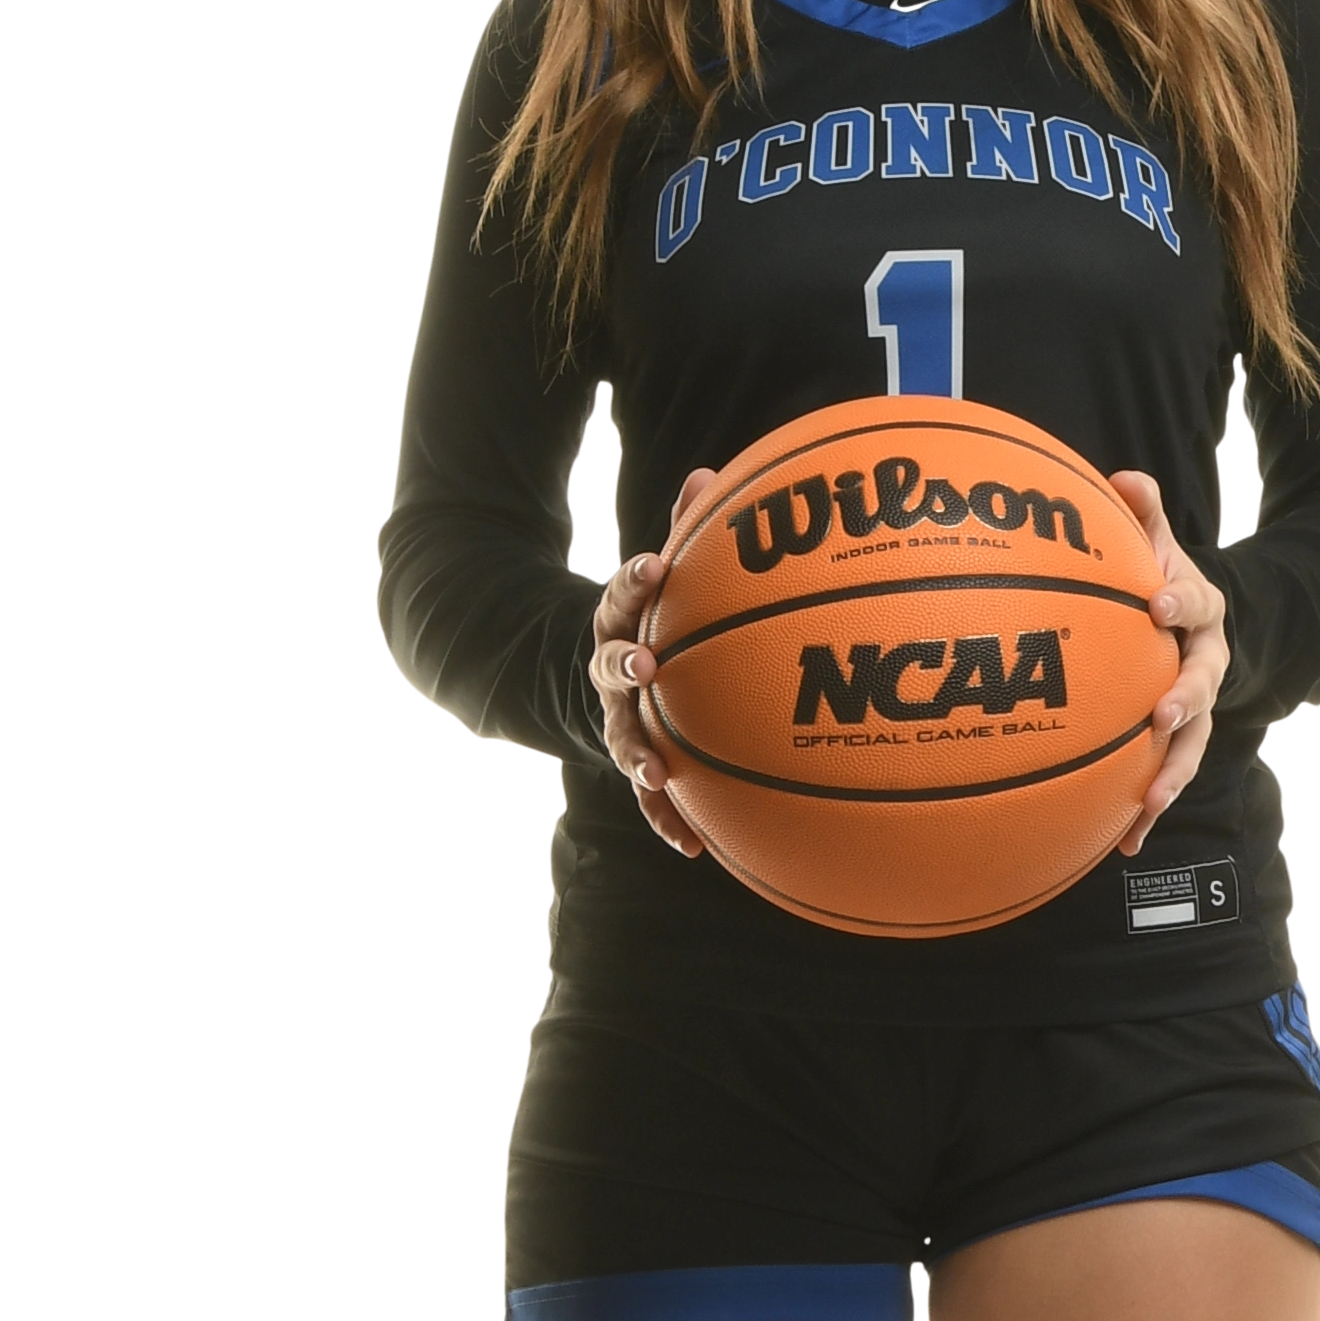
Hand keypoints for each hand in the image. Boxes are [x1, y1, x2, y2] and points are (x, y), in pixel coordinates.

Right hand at [589, 464, 720, 859]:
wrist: (610, 675)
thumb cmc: (656, 617)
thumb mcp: (663, 577)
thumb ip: (686, 528)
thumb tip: (711, 473)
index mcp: (619, 619)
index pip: (621, 592)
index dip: (634, 578)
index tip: (655, 564)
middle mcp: (609, 670)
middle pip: (608, 665)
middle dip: (623, 665)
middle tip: (644, 667)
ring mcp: (618, 719)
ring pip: (620, 738)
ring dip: (637, 755)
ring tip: (656, 774)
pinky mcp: (634, 760)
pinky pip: (647, 797)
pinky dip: (666, 820)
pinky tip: (692, 847)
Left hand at [1109, 470, 1229, 849]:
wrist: (1189, 628)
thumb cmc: (1156, 582)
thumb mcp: (1154, 545)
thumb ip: (1141, 514)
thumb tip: (1122, 478)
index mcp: (1201, 611)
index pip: (1197, 602)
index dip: (1183, 601)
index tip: (1160, 603)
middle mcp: (1206, 663)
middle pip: (1204, 683)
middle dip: (1185, 699)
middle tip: (1162, 712)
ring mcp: (1196, 709)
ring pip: (1192, 744)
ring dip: (1173, 771)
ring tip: (1152, 800)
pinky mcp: (1176, 745)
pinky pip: (1163, 779)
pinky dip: (1145, 812)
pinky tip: (1122, 845)